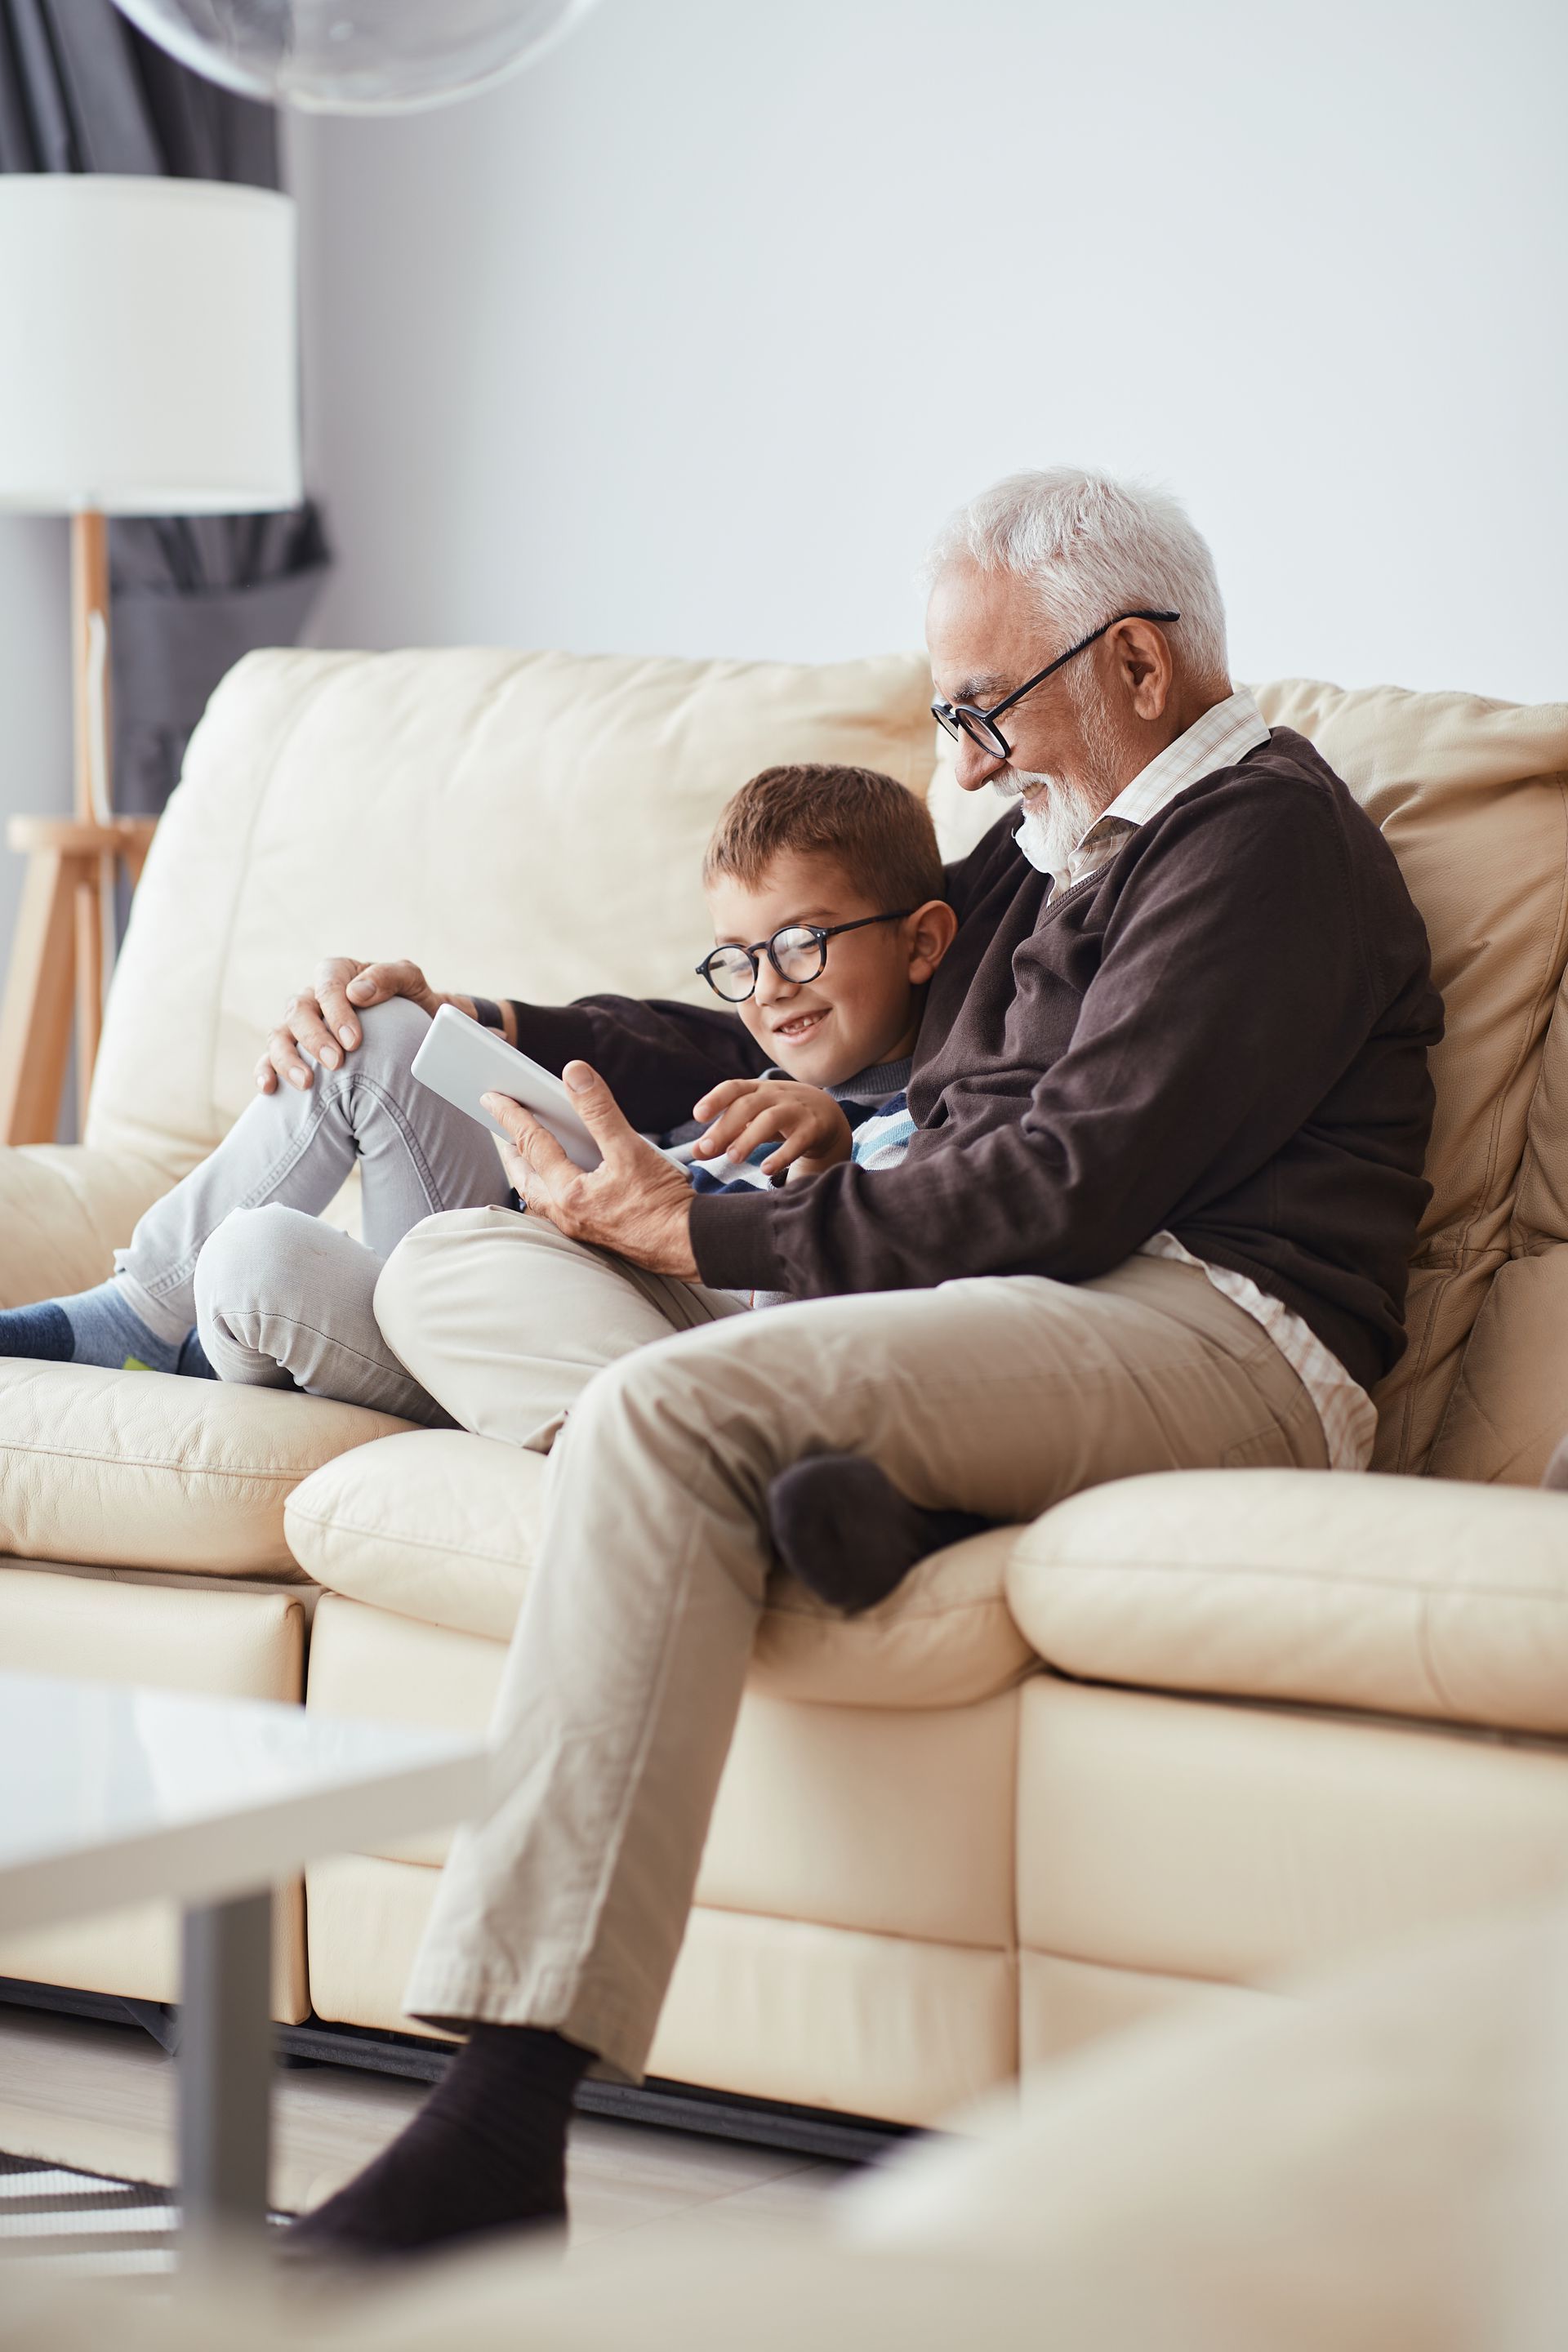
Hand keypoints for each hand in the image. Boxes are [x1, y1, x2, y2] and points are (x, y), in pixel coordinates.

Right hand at [256, 958, 450, 1092]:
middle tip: (336, 1063)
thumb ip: (390, 977)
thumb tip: (356, 993)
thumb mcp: (411, 982)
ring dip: (287, 1059)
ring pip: (278, 1036)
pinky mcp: (294, 1052)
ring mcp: (300, 1026)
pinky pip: (269, 1059)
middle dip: (314, 1038)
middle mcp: (313, 998)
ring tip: (306, 1083)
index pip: (327, 984)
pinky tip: (269, 1089)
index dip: (336, 1011)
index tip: (354, 1041)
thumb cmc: (411, 1005)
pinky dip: (265, 1072)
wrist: (415, 1033)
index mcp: (338, 975)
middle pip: (298, 1010)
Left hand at [486, 1061, 698, 1278]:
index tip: (492, 1097)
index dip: (510, 1116)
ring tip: (527, 1153)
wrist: (691, 1246)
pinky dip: (550, 1188)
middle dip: (510, 1152)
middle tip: (501, 1129)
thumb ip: (599, 1110)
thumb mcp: (631, 1149)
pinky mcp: (595, 1234)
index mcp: (568, 1193)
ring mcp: (579, 1228)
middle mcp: (566, 1215)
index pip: (531, 1145)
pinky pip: (559, 1207)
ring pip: (540, 1197)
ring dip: (529, 1172)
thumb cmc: (664, 1204)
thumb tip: (574, 1074)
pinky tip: (564, 1179)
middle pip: (524, 1178)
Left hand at [691, 1076, 852, 1178]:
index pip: (733, 1088)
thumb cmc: (779, 1116)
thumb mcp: (752, 1120)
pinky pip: (798, 1141)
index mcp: (757, 1090)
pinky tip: (766, 1170)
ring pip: (771, 1119)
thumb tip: (696, 1151)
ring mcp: (796, 1110)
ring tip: (733, 1159)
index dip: (715, 1099)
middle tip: (707, 1149)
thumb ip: (725, 1135)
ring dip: (749, 1138)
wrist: (827, 1114)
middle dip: (726, 1127)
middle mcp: (776, 1095)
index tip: (698, 1116)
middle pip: (748, 1105)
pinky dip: (782, 1155)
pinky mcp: (813, 1128)